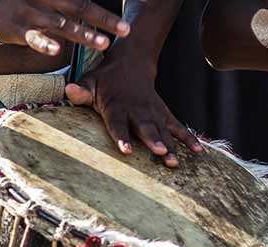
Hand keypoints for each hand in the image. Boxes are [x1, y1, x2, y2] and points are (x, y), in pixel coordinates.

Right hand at [0, 0, 130, 54]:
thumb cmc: (18, 1)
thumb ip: (64, 2)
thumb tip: (82, 6)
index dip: (103, 9)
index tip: (123, 21)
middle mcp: (45, 0)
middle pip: (80, 7)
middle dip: (104, 19)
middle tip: (125, 29)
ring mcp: (32, 14)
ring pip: (62, 25)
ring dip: (83, 34)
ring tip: (103, 43)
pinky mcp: (17, 29)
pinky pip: (33, 37)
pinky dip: (44, 43)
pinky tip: (56, 51)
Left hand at [66, 58, 200, 167]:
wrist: (131, 63)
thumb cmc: (105, 79)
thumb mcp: (90, 81)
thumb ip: (81, 90)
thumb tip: (69, 90)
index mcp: (116, 105)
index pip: (118, 123)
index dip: (122, 136)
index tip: (126, 150)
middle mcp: (136, 110)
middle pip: (146, 127)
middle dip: (153, 140)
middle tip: (160, 152)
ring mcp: (153, 112)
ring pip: (163, 130)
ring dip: (171, 145)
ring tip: (174, 162)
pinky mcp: (164, 113)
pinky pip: (177, 126)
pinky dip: (188, 137)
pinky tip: (198, 150)